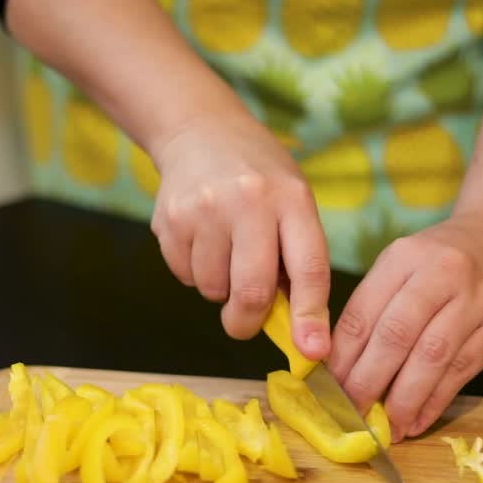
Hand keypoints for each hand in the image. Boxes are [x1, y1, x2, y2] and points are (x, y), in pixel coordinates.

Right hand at [149, 113, 332, 357]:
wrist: (201, 130)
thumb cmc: (259, 178)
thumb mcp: (292, 203)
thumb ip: (297, 261)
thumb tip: (301, 333)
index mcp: (292, 199)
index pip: (308, 268)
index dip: (310, 316)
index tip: (312, 351)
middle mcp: (249, 201)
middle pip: (252, 291)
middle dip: (248, 322)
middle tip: (245, 323)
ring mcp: (205, 209)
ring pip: (213, 289)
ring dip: (219, 289)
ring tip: (224, 253)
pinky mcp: (170, 219)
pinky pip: (184, 276)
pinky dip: (194, 273)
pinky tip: (201, 240)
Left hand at [326, 211, 482, 438]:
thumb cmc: (437, 261)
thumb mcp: (399, 266)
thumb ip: (371, 308)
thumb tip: (337, 366)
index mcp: (404, 258)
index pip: (365, 312)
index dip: (343, 356)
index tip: (327, 386)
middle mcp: (441, 276)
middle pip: (397, 336)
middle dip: (368, 380)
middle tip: (350, 411)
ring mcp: (474, 304)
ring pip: (432, 358)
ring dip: (403, 399)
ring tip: (384, 427)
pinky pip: (461, 373)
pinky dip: (434, 402)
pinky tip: (414, 422)